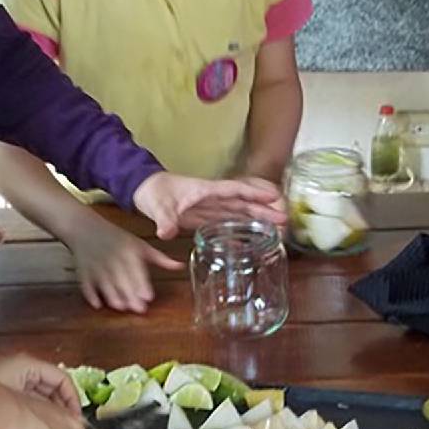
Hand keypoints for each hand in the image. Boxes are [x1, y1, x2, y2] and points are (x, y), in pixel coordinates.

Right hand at [65, 216, 182, 312]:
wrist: (85, 228)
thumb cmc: (116, 238)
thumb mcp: (139, 244)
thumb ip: (160, 258)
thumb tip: (180, 266)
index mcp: (128, 250)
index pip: (136, 269)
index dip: (142, 284)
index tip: (148, 297)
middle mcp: (112, 257)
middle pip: (122, 279)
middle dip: (130, 294)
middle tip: (139, 309)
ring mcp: (96, 265)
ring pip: (105, 283)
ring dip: (113, 296)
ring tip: (122, 307)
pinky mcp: (83, 271)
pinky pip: (86, 284)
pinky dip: (91, 295)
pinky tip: (98, 305)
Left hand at [132, 172, 287, 240]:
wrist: (143, 190)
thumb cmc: (152, 192)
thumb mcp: (157, 205)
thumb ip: (163, 219)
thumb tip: (166, 233)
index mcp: (205, 191)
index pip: (234, 190)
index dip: (254, 193)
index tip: (273, 196)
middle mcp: (211, 198)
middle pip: (243, 202)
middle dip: (264, 209)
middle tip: (285, 218)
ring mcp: (209, 207)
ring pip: (238, 212)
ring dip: (257, 219)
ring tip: (278, 227)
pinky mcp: (204, 216)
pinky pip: (227, 222)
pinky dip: (241, 229)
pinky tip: (251, 238)